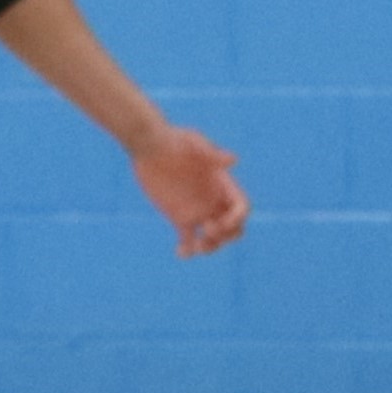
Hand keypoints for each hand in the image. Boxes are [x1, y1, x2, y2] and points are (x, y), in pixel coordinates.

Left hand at [130, 126, 248, 257]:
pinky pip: (189, 240)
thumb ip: (212, 153)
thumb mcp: (194, 143)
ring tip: (197, 247)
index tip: (220, 223)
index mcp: (222, 184)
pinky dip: (188, 250)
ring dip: (212, 247)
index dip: (237, 219)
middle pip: (233, 227)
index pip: (241, 207)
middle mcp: (214, 199)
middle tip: (208, 231)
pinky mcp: (179, 217)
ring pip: (214, 238)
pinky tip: (181, 252)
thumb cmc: (174, 140)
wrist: (150, 146)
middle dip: (227, 235)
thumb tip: (233, 159)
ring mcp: (198, 210)